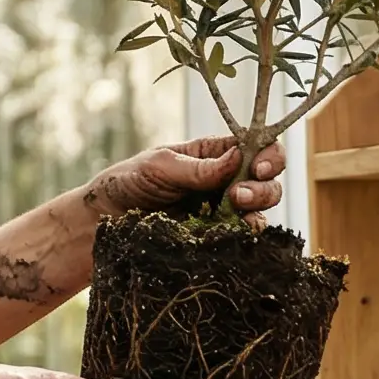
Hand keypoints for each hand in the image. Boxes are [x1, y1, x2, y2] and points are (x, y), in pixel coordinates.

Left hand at [82, 135, 284, 228]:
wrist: (109, 216)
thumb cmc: (131, 180)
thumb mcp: (160, 166)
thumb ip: (198, 167)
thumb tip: (238, 158)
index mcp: (213, 153)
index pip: (256, 146)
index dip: (268, 154)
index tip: (259, 167)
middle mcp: (225, 178)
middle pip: (267, 179)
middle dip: (263, 186)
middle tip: (238, 195)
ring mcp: (224, 206)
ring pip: (261, 205)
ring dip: (258, 207)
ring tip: (236, 210)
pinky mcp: (218, 232)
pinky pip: (245, 231)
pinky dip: (249, 231)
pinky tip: (240, 230)